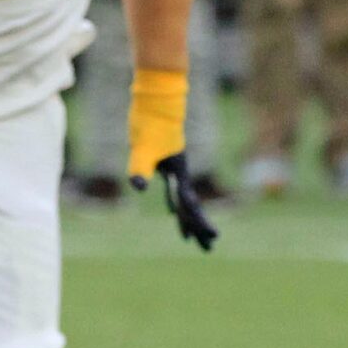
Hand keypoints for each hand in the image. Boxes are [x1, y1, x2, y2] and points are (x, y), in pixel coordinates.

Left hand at [124, 67, 211, 247]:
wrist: (156, 99)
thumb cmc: (150, 122)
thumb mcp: (142, 147)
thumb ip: (140, 167)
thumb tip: (137, 186)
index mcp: (179, 171)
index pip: (189, 202)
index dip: (198, 221)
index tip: (210, 237)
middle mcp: (180, 172)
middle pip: (191, 205)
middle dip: (198, 227)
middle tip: (208, 248)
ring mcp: (174, 168)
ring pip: (183, 199)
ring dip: (186, 218)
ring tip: (189, 238)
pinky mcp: (165, 163)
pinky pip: (174, 190)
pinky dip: (175, 203)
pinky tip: (174, 212)